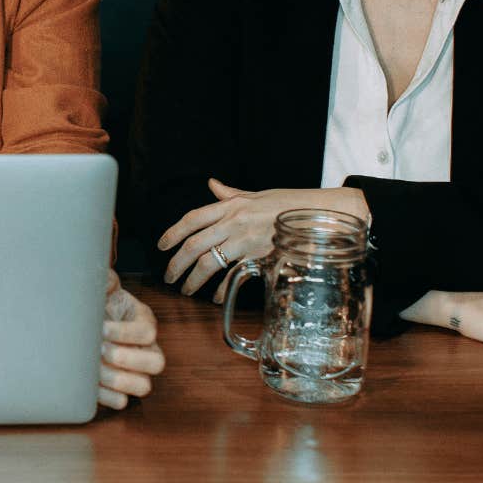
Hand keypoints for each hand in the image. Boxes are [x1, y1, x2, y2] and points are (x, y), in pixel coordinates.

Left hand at [98, 270, 165, 409]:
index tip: (101, 329)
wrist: (89, 320)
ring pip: (144, 387)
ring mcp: (137, 371)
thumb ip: (105, 279)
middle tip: (100, 350)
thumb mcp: (103, 287)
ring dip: (118, 381)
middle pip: (157, 363)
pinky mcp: (121, 388)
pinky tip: (88, 386)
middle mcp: (147, 349)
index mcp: (143, 321)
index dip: (125, 332)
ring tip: (93, 370)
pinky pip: (123, 402)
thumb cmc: (99, 303)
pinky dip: (107, 397)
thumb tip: (103, 277)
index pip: (148, 331)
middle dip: (127, 358)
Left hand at [155, 179, 366, 297]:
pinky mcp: (259, 257)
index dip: (172, 232)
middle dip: (176, 263)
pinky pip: (233, 276)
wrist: (320, 214)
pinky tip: (216, 297)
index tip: (161, 246)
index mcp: (231, 205)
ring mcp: (246, 240)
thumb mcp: (257, 194)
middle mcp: (234, 222)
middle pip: (194, 244)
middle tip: (168, 276)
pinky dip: (223, 289)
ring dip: (193, 279)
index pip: (192, 218)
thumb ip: (230, 194)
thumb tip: (212, 184)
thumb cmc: (290, 203)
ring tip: (186, 290)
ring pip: (209, 262)